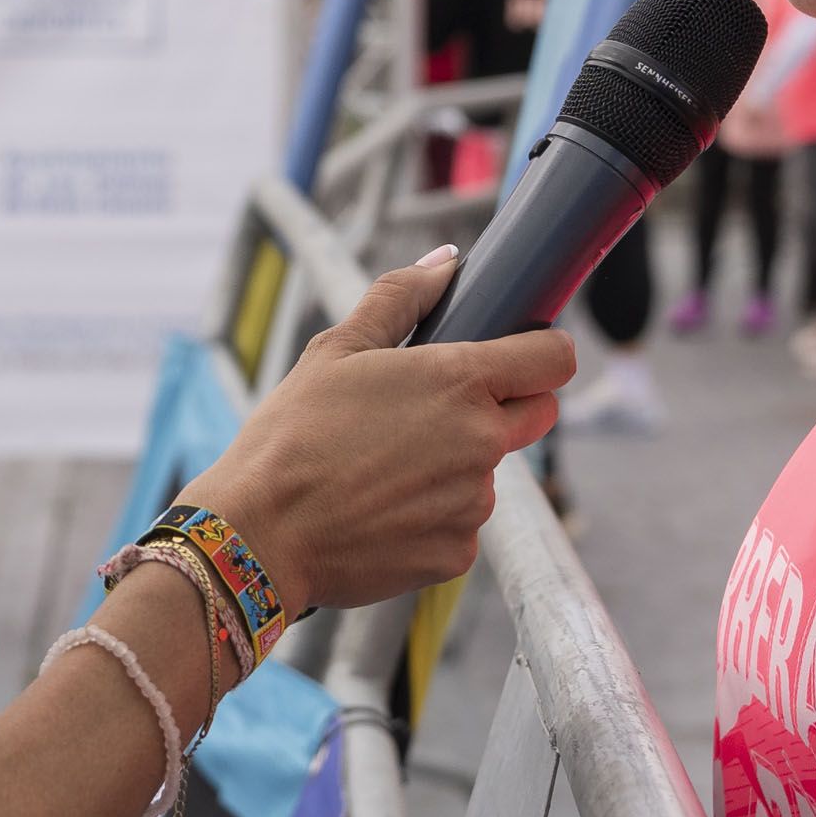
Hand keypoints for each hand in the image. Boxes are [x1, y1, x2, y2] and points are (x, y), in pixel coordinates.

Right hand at [178, 249, 572, 617]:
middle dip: (508, 403)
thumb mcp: (337, 349)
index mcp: (460, 380)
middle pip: (539, 414)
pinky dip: (433, 515)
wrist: (260, 534)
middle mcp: (482, 441)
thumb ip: (401, 297)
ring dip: (459, 464)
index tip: (520, 353)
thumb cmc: (292, 434)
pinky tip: (381, 509)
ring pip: (490, 471)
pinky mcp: (457, 553)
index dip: (543, 350)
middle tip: (440, 407)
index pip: (555, 358)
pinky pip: (461, 523)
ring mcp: (473, 502)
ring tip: (386, 466)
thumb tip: (446, 263)